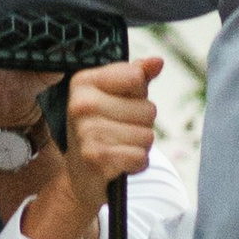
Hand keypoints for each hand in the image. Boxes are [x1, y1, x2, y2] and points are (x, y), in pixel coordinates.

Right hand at [26, 55, 162, 238]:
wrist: (81, 177)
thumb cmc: (101, 131)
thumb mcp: (114, 98)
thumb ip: (136, 76)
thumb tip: (157, 62)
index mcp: (83, 82)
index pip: (136, 77)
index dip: (138, 95)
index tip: (119, 105)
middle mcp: (80, 104)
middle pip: (148, 109)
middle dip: (141, 125)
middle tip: (118, 133)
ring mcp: (86, 131)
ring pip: (147, 135)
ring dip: (139, 146)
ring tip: (118, 148)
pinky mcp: (96, 158)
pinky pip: (141, 157)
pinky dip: (136, 164)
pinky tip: (119, 163)